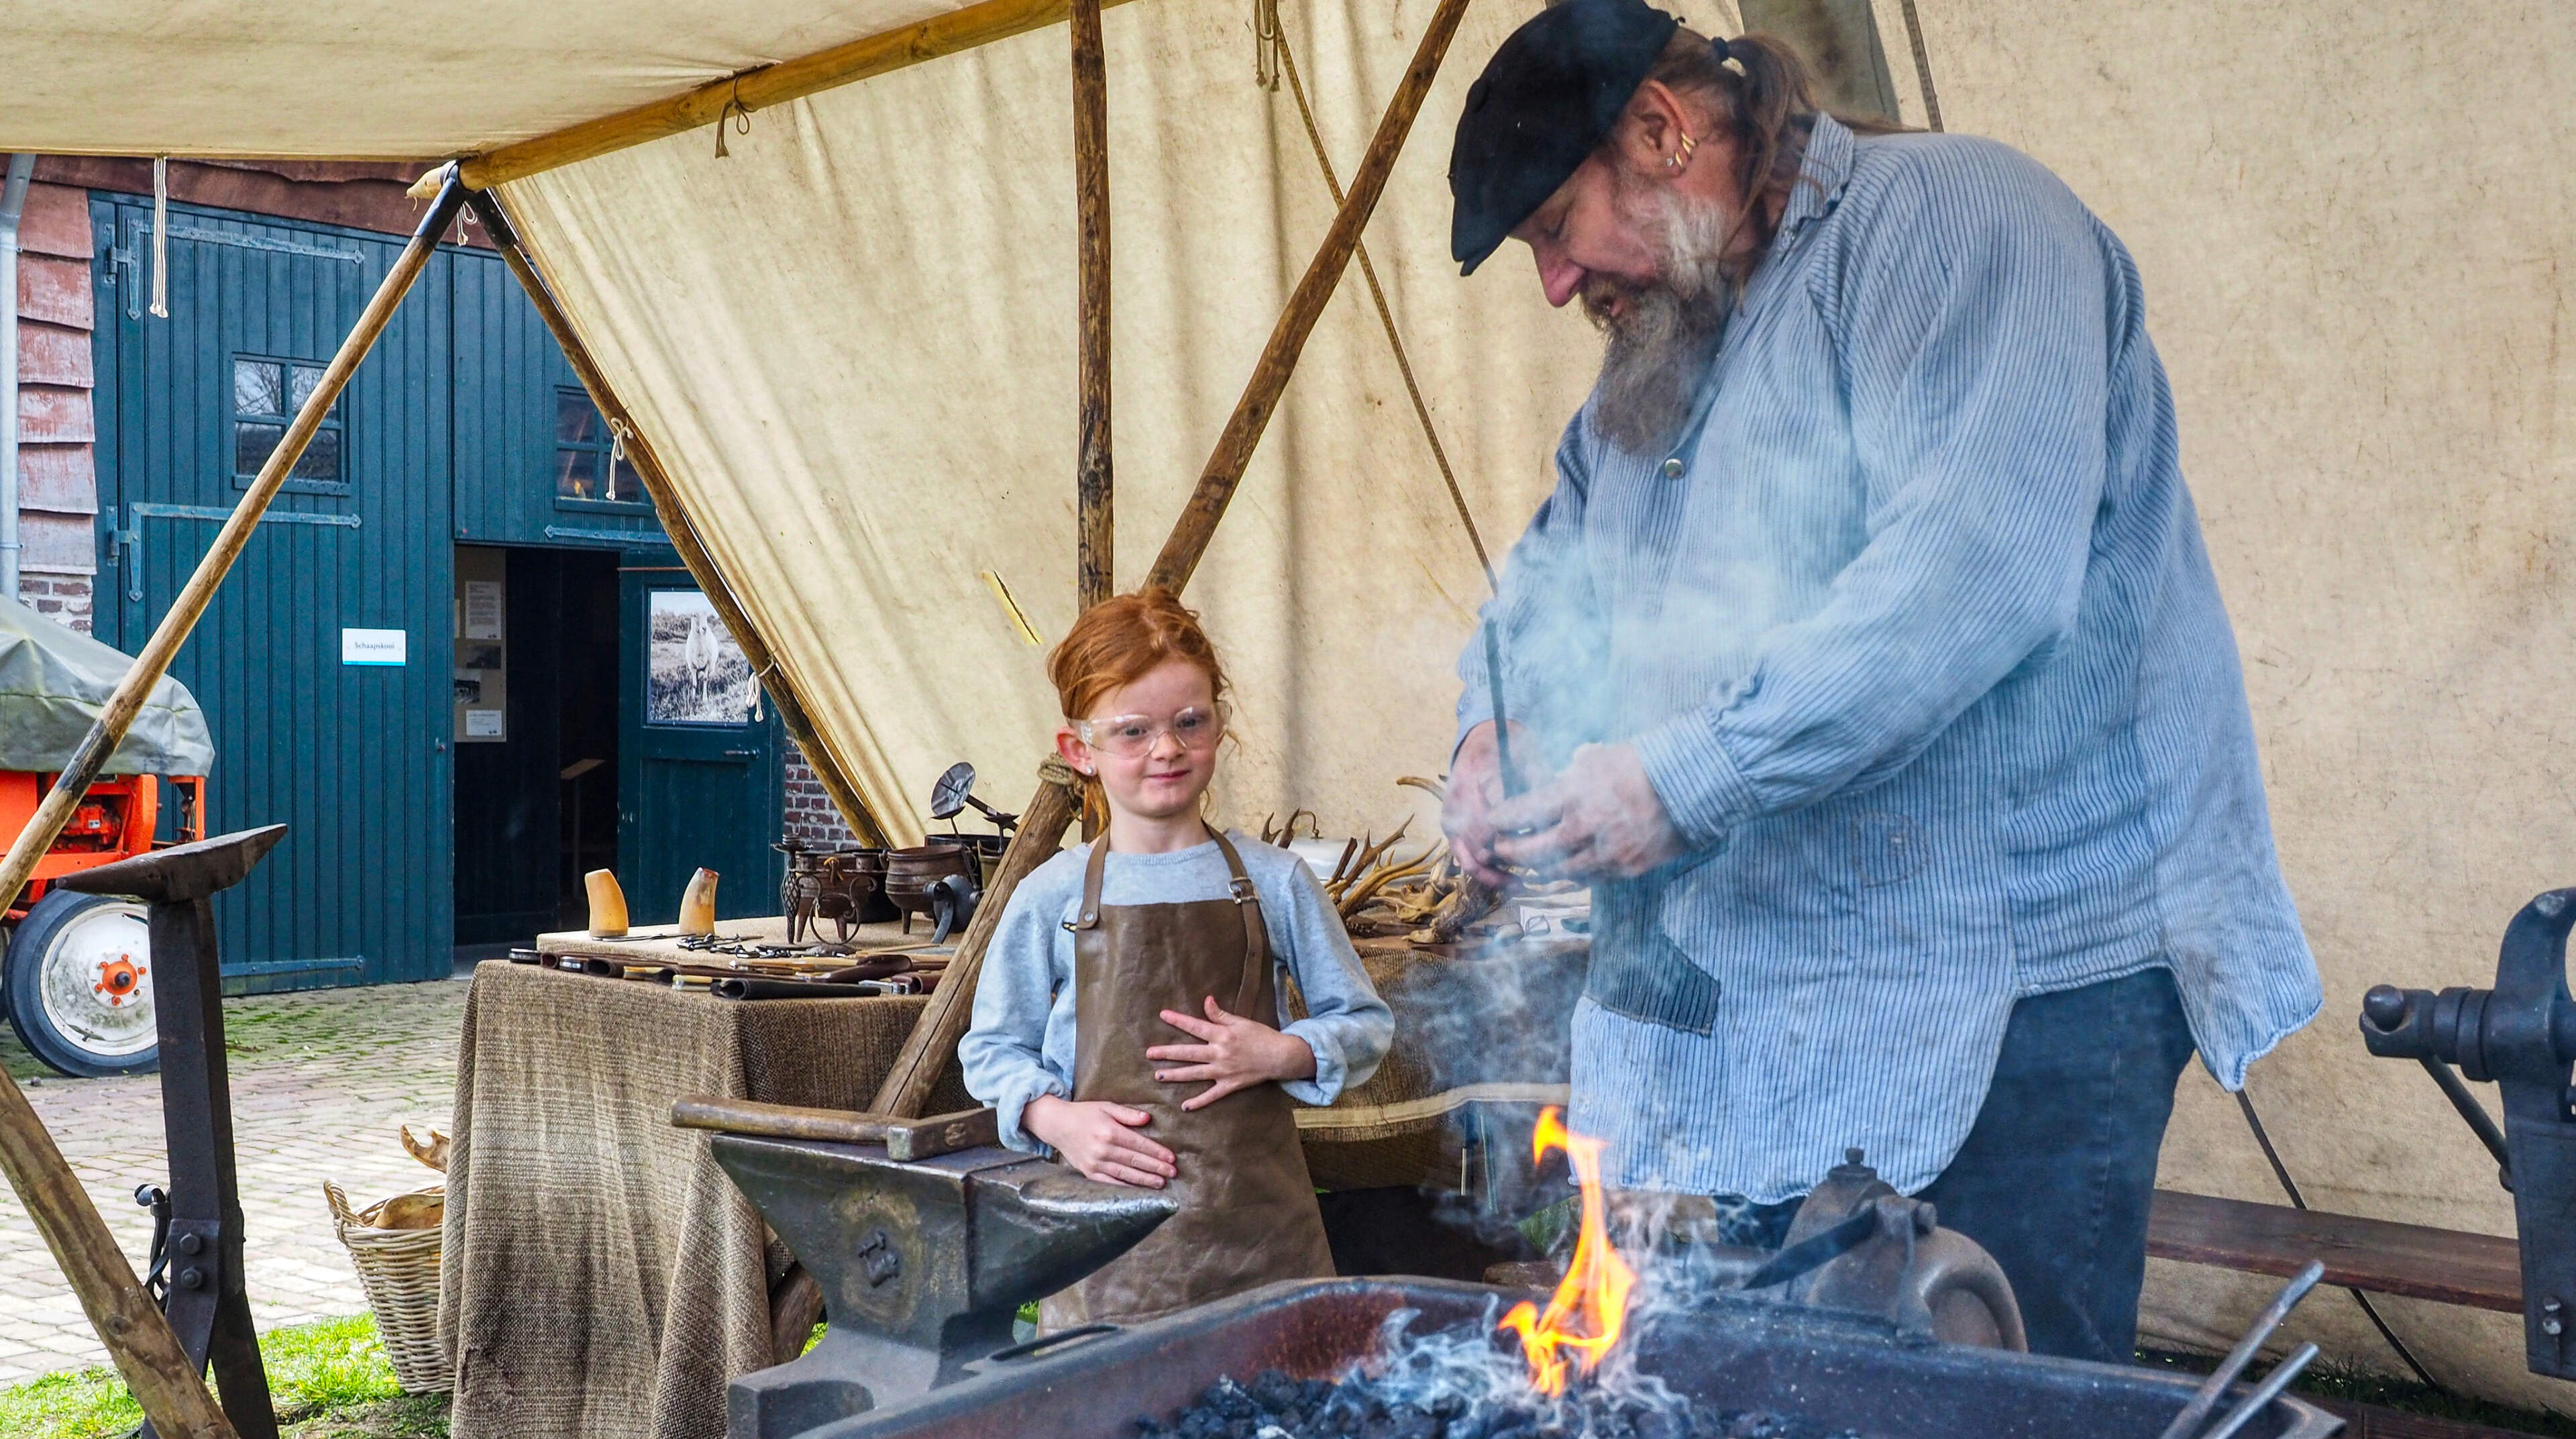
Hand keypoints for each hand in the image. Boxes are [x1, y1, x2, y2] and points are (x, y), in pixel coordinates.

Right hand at [1022, 1095, 1174, 1187]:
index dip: (1157, 1152)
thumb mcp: (1106, 1107)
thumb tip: (1147, 1119)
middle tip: (1172, 1173)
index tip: (1171, 1158)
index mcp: (1109, 1131)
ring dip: (1144, 1179)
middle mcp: (1103, 1149)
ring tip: (1160, 1183)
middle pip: (1135, 1160)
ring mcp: (1095, 1163)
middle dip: (1156, 1168)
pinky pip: (1110, 1183)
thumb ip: (1127, 1114)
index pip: (1139, 1144)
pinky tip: (1138, 1190)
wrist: (1057, 1125)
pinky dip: (1126, 1187)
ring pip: (1125, 1174)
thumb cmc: (1084, 1113)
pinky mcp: (1088, 1173)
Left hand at [1145, 996, 1316, 1110]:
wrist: (1280, 1057)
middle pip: (1188, 1053)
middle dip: (1167, 1053)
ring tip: (1158, 1076)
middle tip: (1149, 1053)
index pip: (1195, 1026)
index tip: (1162, 1015)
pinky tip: (1185, 1106)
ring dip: (1176, 1075)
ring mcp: (1223, 1072)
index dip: (1178, 1020)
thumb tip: (1206, 1000)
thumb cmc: (1261, 1036)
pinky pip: (1212, 1095)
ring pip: (1194, 1074)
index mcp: (1221, 1035)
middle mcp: (1219, 1054)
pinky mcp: (1229, 1085)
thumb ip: (1220, 1014)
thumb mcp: (1241, 1021)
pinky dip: (1199, 1102)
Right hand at [1443, 720, 1539, 888]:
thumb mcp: (1529, 757)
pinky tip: (1507, 880)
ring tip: (1520, 884)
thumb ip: (1539, 784)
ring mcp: (1450, 814)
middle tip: (1535, 864)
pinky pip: (1462, 858)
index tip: (1539, 844)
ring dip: (1494, 873)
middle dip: (1506, 856)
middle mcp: (1458, 797)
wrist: (1481, 740)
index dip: (1514, 837)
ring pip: (1468, 855)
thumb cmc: (1511, 749)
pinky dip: (1484, 873)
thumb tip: (1550, 819)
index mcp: (1478, 774)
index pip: (1493, 818)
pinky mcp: (1450, 827)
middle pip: (1479, 841)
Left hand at [1488, 741, 1686, 883]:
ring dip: (1540, 868)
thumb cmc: (1642, 763)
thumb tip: (1551, 790)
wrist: (1691, 783)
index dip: (1501, 820)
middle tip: (1501, 847)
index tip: (1492, 821)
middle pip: (1532, 851)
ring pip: (1560, 871)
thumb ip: (1569, 778)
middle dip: (1511, 851)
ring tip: (1530, 863)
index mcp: (1574, 794)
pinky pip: (1591, 879)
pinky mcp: (1626, 869)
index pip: (1522, 813)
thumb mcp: (1597, 759)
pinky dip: (1574, 874)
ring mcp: (1606, 853)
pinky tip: (1567, 868)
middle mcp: (1585, 828)